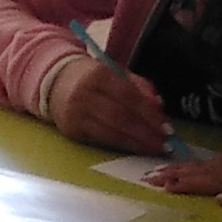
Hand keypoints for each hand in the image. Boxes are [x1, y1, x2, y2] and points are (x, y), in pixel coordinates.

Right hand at [44, 54, 168, 152]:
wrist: (55, 81)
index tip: (166, 127)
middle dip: (145, 133)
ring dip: (136, 143)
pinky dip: (120, 145)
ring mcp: (76, 114)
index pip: (129, 97)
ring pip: (111, 132)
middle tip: (164, 144)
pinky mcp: (71, 130)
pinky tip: (134, 147)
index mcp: (99, 74)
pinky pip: (100, 139)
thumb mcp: (115, 72)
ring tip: (153, 149)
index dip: (149, 114)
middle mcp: (85, 94)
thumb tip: (159, 106)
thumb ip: (139, 86)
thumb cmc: (92, 77)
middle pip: (121, 117)